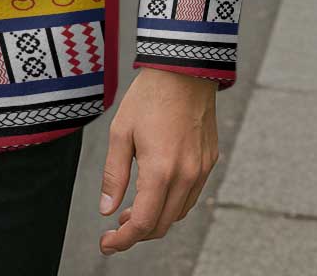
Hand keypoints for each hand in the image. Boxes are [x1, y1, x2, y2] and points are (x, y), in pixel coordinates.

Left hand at [98, 67, 219, 253]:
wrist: (184, 72)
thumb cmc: (148, 98)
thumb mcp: (120, 132)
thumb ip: (114, 175)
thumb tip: (107, 209)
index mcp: (161, 170)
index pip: (143, 222)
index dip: (123, 239)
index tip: (106, 244)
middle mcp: (186, 176)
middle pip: (162, 224)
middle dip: (137, 232)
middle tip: (115, 227)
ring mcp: (201, 170)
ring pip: (178, 213)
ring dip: (155, 219)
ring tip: (131, 209)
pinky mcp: (209, 162)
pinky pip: (190, 196)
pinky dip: (171, 204)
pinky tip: (155, 192)